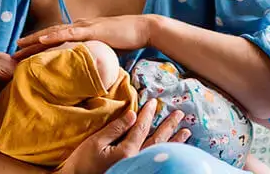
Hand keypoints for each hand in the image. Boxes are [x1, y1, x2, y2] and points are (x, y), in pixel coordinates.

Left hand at [16, 15, 151, 59]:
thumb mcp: (106, 50)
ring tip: (20, 45)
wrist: (142, 29)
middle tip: (14, 51)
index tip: (25, 53)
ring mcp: (84, 27)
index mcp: (82, 31)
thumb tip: (88, 68)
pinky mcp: (92, 30)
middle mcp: (79, 26)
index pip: (57, 38)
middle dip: (31, 43)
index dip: (40, 45)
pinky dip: (53, 36)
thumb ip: (95, 56)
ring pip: (54, 33)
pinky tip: (41, 40)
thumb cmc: (127, 40)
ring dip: (36, 39)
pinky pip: (69, 33)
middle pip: (50, 35)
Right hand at [56, 99, 189, 173]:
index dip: (149, 114)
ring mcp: (137, 168)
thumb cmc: (83, 163)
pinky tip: (172, 149)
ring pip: (159, 152)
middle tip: (180, 114)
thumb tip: (133, 114)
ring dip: (174, 141)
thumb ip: (116, 128)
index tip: (155, 102)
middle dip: (169, 126)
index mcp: (127, 152)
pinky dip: (166, 152)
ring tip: (186, 131)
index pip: (142, 128)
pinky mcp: (134, 171)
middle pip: (157, 141)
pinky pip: (154, 160)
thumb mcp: (96, 142)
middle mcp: (136, 161)